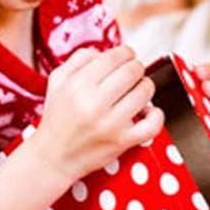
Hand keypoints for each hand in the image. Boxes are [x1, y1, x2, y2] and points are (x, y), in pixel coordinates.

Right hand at [32, 45, 162, 182]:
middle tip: (133, 72)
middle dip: (136, 68)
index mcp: (78, 84)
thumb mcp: (57, 80)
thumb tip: (105, 52)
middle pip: (132, 71)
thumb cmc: (57, 117)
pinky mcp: (122, 142)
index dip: (126, 52)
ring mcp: (110, 124)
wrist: (52, 157)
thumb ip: (79, 59)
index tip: (127, 56)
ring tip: (137, 91)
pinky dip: (156, 115)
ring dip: (145, 87)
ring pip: (144, 92)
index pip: (115, 56)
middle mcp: (94, 103)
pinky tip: (148, 112)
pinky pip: (152, 124)